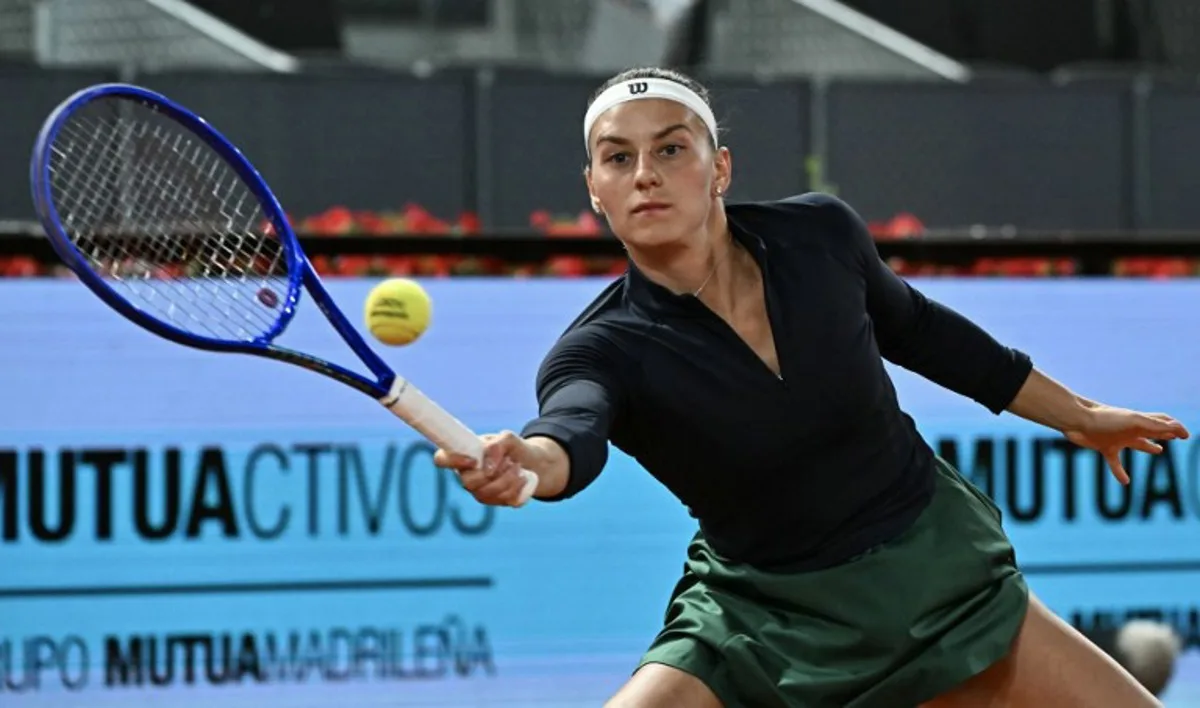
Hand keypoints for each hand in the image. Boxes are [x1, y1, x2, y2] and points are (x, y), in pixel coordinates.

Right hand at [433, 431, 533, 506]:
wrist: (532, 461)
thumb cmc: (513, 448)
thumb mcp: (508, 438)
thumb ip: (497, 444)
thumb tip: (489, 465)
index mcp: (463, 455)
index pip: (442, 459)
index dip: (452, 461)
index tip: (474, 460)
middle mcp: (467, 476)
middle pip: (468, 483)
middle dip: (493, 473)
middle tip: (509, 461)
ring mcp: (480, 492)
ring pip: (487, 494)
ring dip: (508, 479)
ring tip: (518, 467)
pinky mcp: (495, 501)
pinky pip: (503, 501)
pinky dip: (517, 489)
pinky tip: (522, 479)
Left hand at [1065, 406, 1189, 484]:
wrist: (1077, 420)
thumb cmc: (1105, 418)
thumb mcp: (1135, 422)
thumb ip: (1156, 426)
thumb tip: (1176, 429)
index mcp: (1141, 421)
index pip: (1163, 422)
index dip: (1175, 428)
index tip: (1186, 435)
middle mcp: (1131, 429)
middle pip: (1152, 431)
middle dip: (1165, 434)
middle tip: (1175, 437)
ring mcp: (1117, 438)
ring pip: (1137, 444)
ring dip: (1148, 447)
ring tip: (1158, 451)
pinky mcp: (1104, 447)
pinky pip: (1114, 462)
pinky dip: (1120, 472)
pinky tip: (1125, 482)